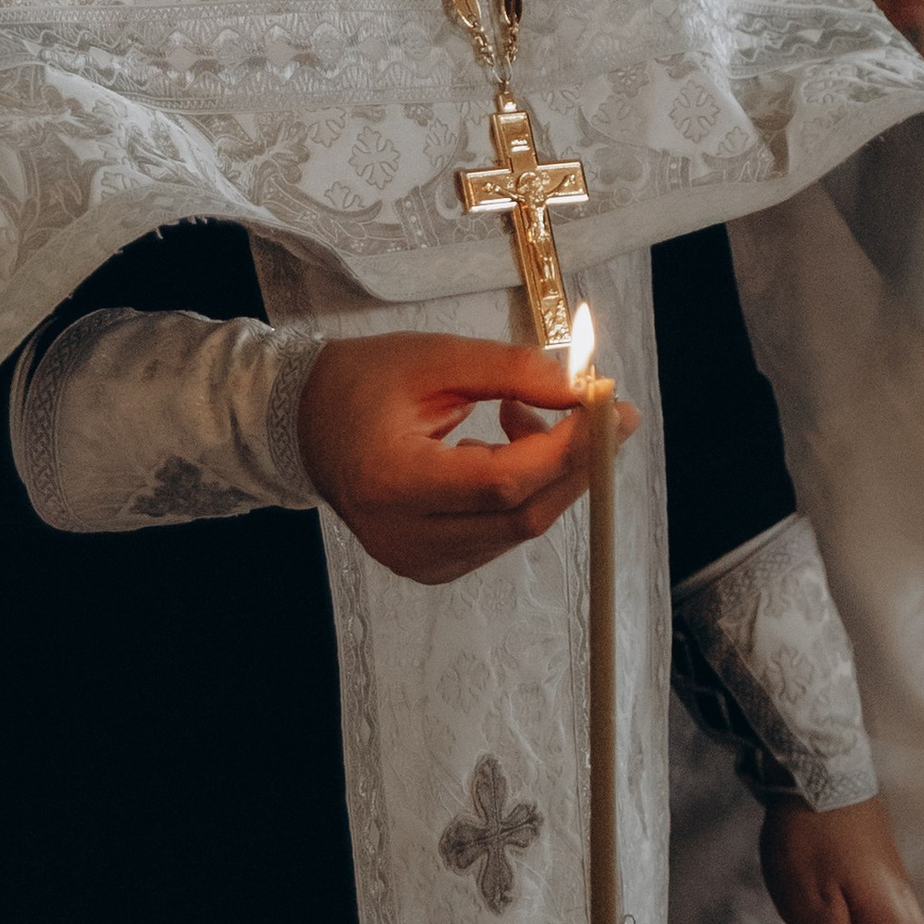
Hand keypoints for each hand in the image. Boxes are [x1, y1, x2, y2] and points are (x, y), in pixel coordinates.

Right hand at [296, 333, 637, 587]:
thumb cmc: (365, 382)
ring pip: (519, 529)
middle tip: (614, 415)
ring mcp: (417, 560)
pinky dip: (524, 491)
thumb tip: (584, 391)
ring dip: (552, 474)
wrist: (309, 423)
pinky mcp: (431, 566)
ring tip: (526, 412)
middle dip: (579, 464)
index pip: (501, 483)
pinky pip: (502, 534)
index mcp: (391, 480)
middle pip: (520, 516)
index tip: (611, 409)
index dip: (566, 450)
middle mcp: (402, 536)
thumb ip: (512, 370)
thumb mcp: (437, 357)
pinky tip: (505, 445)